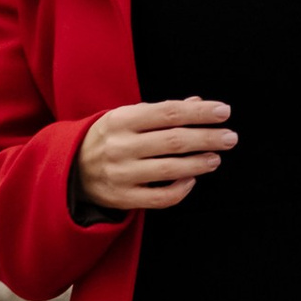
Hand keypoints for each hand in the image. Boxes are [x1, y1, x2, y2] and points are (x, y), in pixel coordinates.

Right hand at [79, 96, 235, 214]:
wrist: (70, 169)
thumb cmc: (108, 138)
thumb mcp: (127, 117)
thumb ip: (162, 111)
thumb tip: (199, 102)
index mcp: (121, 119)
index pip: (168, 112)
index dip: (199, 112)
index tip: (224, 111)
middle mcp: (120, 146)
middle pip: (173, 140)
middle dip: (207, 138)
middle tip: (231, 137)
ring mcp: (121, 174)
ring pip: (170, 170)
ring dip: (199, 163)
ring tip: (217, 157)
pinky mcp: (122, 198)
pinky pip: (160, 198)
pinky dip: (181, 189)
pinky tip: (193, 179)